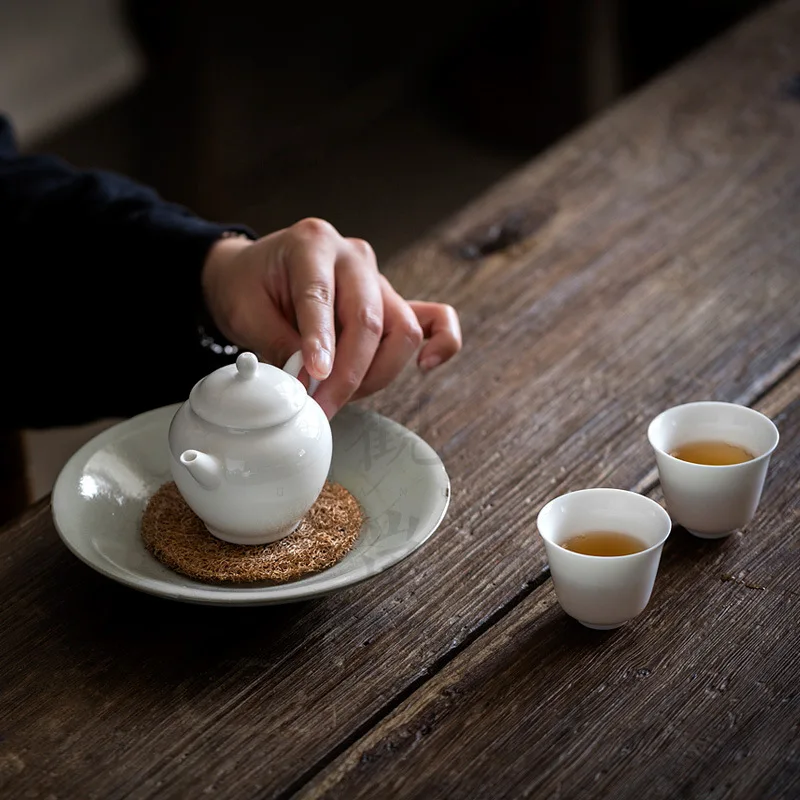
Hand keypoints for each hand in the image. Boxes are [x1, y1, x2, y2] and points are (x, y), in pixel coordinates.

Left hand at [201, 218, 461, 417]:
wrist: (256, 274)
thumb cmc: (249, 287)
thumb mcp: (245, 310)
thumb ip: (277, 342)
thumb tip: (306, 383)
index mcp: (312, 243)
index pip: (320, 296)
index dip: (319, 342)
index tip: (313, 379)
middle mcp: (353, 257)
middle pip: (369, 320)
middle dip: (348, 374)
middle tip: (322, 407)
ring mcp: (379, 279)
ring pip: (402, 331)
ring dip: (376, 374)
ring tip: (340, 394)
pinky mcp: (393, 301)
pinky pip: (435, 319)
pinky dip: (441, 343)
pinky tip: (427, 366)